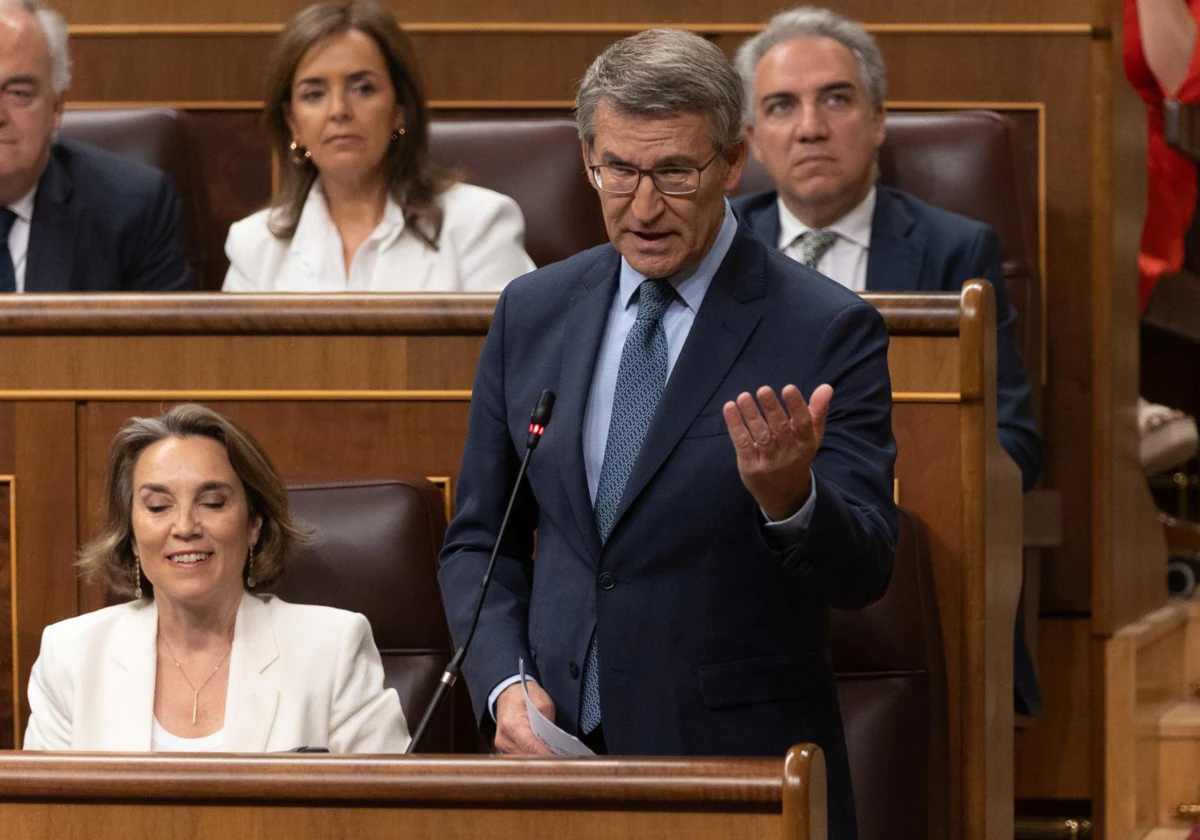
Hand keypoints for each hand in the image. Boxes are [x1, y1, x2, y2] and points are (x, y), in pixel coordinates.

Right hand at [494, 680, 554, 754]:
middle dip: (544, 758)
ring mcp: (502, 746)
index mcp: (512, 725)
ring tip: (553, 755)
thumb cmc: (524, 695)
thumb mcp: (542, 702)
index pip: (531, 748)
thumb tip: (555, 743)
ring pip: (524, 761)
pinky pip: (519, 758)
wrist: (507, 692)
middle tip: (561, 757)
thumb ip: (548, 723)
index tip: (561, 758)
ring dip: (538, 759)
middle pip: (527, 757)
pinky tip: (542, 753)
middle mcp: (504, 739)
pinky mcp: (504, 750)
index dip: (547, 755)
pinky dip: (531, 757)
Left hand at [723, 384, 832, 520]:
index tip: (788, 388)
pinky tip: (730, 408)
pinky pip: (743, 444)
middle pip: (780, 429)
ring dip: (752, 416)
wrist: (785, 495)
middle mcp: (788, 453)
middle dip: (772, 409)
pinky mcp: (750, 466)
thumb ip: (817, 411)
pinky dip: (735, 426)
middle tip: (763, 390)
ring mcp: (768, 462)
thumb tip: (826, 387)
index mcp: (805, 444)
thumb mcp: (812, 437)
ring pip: (761, 436)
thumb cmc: (798, 456)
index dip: (796, 406)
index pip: (803, 424)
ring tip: (744, 397)